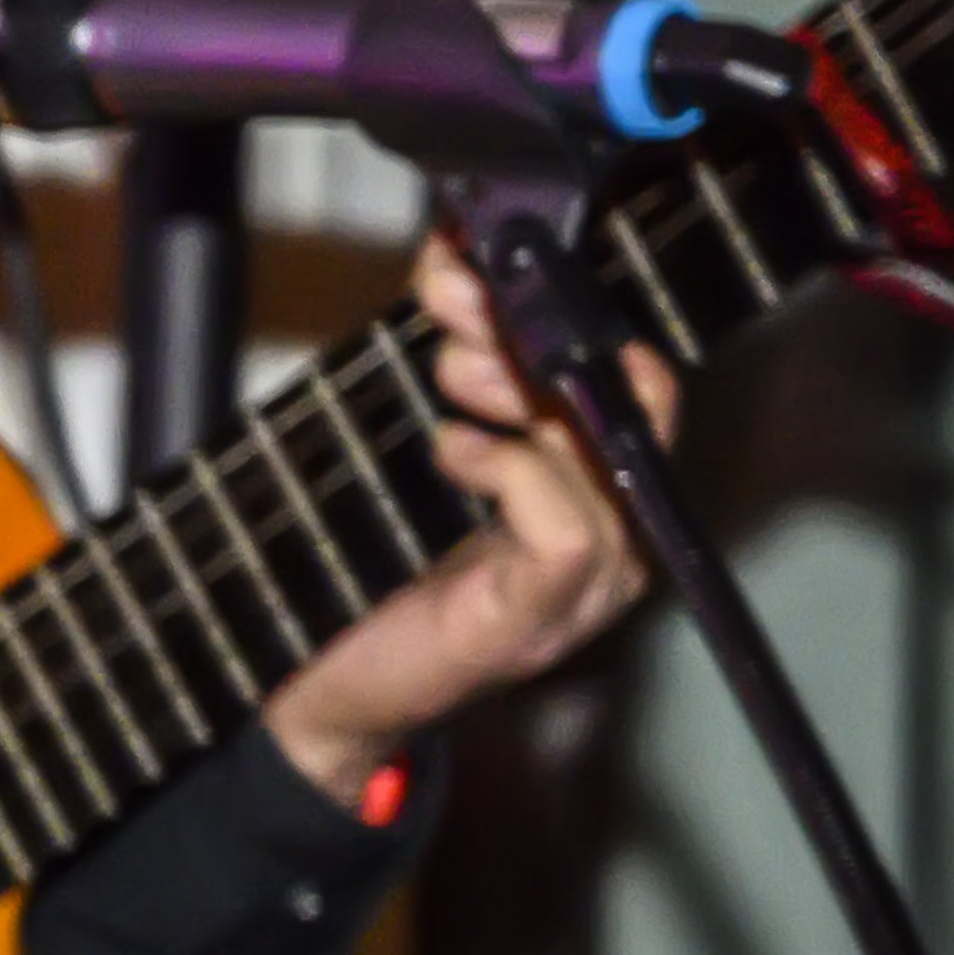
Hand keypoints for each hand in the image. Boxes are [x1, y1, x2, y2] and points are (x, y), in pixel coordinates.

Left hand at [262, 233, 660, 804]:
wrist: (323, 692)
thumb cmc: (375, 577)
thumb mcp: (428, 454)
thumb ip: (459, 375)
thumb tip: (451, 266)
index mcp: (589, 489)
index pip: (629, 380)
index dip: (562, 309)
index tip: (479, 262)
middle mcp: (610, 534)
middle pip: (627, 402)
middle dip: (539, 332)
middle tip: (459, 306)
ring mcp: (585, 583)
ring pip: (606, 453)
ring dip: (522, 393)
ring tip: (452, 385)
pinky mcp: (538, 617)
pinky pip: (573, 528)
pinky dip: (516, 472)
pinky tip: (458, 454)